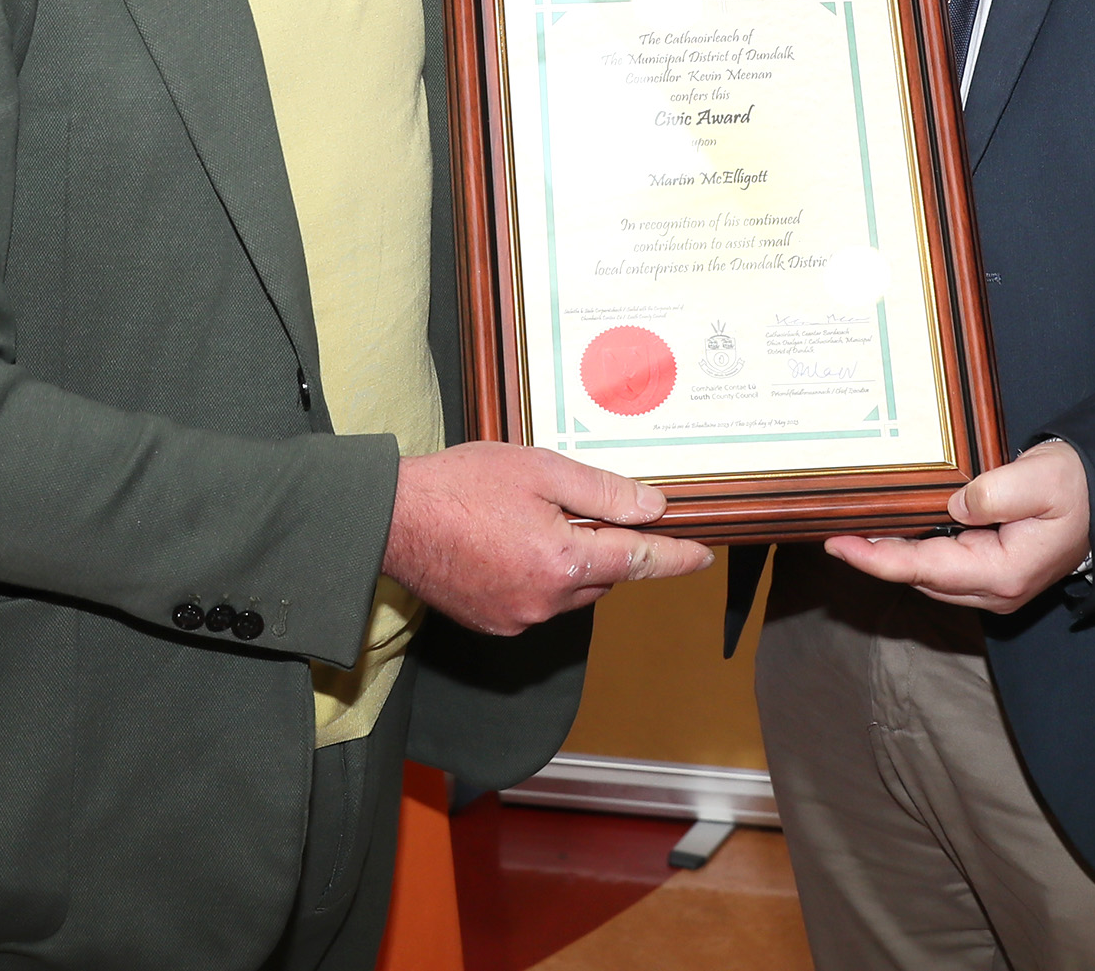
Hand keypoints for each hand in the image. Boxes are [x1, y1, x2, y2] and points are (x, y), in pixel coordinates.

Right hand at [383, 441, 713, 634]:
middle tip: (577, 505)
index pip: (640, 562)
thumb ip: (603, 492)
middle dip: (606, 544)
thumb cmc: (460, 486)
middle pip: (605, 575)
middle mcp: (546, 601)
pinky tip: (510, 543)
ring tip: (530, 518)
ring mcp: (519, 619)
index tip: (702, 556)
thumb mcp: (540, 470)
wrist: (392, 519)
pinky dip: (540, 576)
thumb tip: (652, 507)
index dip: (676, 557)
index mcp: (564, 561)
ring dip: (571, 561)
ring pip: (572, 590)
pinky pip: (539, 601)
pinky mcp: (495, 624)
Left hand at [824, 439, 1090, 613]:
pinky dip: (914, 549)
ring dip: (892, 553)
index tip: (838, 543)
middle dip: (875, 555)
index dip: (876, 559)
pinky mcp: (992, 572)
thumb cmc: (1078, 487)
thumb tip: (954, 504)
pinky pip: (941, 565)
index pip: (924, 568)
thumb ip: (994, 491)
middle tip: (835, 526)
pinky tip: (895, 527)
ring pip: (928, 573)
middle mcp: (994, 589)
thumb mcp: (1041, 478)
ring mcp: (994, 586)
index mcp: (1003, 571)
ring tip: (854, 526)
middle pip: (919, 575)